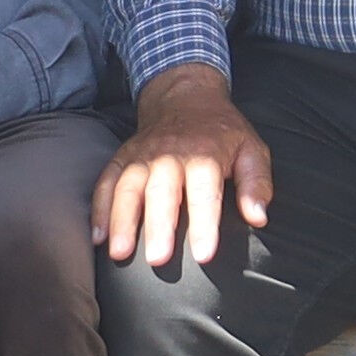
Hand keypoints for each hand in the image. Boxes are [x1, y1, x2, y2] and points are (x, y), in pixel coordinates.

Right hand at [97, 65, 272, 269]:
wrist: (185, 96)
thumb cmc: (222, 132)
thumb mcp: (251, 149)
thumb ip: (256, 183)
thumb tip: (258, 217)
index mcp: (205, 154)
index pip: (205, 191)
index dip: (205, 223)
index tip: (203, 254)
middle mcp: (170, 155)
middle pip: (162, 192)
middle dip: (158, 225)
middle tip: (157, 259)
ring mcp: (142, 156)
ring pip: (128, 187)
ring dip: (122, 220)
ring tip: (119, 253)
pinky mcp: (123, 158)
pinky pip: (106, 182)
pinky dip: (100, 208)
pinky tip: (98, 237)